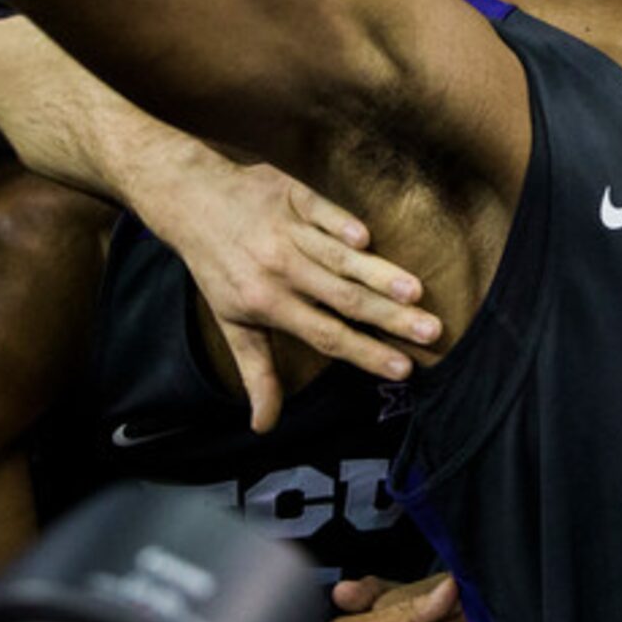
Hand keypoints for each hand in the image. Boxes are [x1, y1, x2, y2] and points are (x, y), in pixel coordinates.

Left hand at [168, 165, 438, 432]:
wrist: (189, 200)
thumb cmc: (218, 268)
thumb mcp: (232, 323)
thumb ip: (258, 372)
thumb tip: (263, 425)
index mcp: (269, 303)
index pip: (326, 334)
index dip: (364, 352)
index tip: (403, 368)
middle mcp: (281, 270)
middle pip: (342, 298)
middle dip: (389, 316)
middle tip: (432, 331)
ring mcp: (288, 232)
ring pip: (339, 258)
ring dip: (377, 274)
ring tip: (416, 291)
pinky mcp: (293, 196)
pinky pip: (321, 212)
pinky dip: (342, 225)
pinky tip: (367, 240)